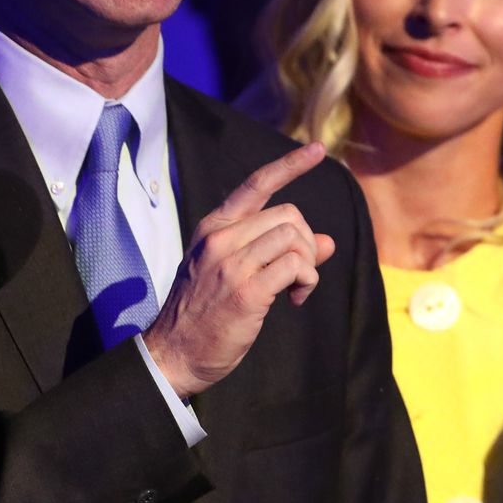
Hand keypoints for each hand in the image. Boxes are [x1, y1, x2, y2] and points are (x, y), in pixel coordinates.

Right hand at [143, 143, 335, 397]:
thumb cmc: (205, 314)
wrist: (174, 353)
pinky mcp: (246, 290)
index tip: (317, 149)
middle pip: (288, 215)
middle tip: (298, 274)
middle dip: (305, 243)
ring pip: (295, 238)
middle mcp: (220, 238)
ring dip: (307, 265)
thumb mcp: (234, 272)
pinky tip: (294, 301)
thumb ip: (277, 252)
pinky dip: (307, 282)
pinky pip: (297, 267)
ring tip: (296, 290)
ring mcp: (231, 263)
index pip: (256, 184)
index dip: (290, 165)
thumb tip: (328, 242)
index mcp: (214, 228)